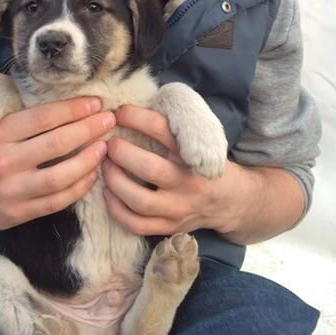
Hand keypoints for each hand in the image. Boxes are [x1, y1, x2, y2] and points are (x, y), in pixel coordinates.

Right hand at [0, 97, 114, 230]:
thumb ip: (29, 123)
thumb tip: (75, 108)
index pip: (43, 117)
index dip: (73, 109)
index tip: (96, 103)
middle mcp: (5, 162)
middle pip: (56, 144)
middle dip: (88, 129)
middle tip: (109, 120)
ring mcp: (12, 191)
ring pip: (60, 176)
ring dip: (88, 160)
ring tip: (104, 147)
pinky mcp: (19, 214)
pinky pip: (57, 201)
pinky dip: (79, 187)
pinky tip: (92, 174)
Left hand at [102, 104, 247, 236]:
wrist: (231, 200)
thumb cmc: (203, 161)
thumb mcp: (197, 139)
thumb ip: (170, 127)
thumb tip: (131, 108)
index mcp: (194, 153)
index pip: (162, 130)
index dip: (137, 118)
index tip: (120, 112)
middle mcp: (188, 182)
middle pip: (150, 169)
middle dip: (122, 153)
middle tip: (109, 143)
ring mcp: (179, 208)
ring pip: (140, 201)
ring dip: (115, 182)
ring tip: (105, 166)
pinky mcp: (169, 227)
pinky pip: (137, 225)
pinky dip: (117, 209)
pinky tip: (108, 192)